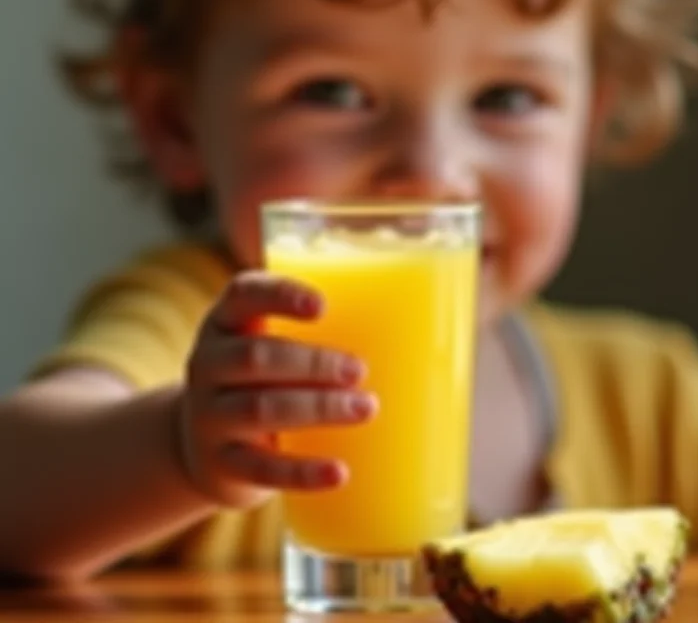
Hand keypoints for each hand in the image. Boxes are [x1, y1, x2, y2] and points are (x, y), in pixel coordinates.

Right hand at [177, 271, 376, 507]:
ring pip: (260, 409)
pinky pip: (263, 469)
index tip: (323, 305)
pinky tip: (340, 473)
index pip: (243, 294)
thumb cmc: (261, 382)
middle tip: (359, 370)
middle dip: (313, 362)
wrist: (204, 448)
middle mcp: (207, 364)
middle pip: (255, 356)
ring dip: (318, 408)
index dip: (280, 295)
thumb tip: (423, 331)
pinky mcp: (220, 465)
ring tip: (366, 408)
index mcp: (226, 323)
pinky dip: (304, 472)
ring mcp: (208, 417)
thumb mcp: (270, 348)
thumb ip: (315, 335)